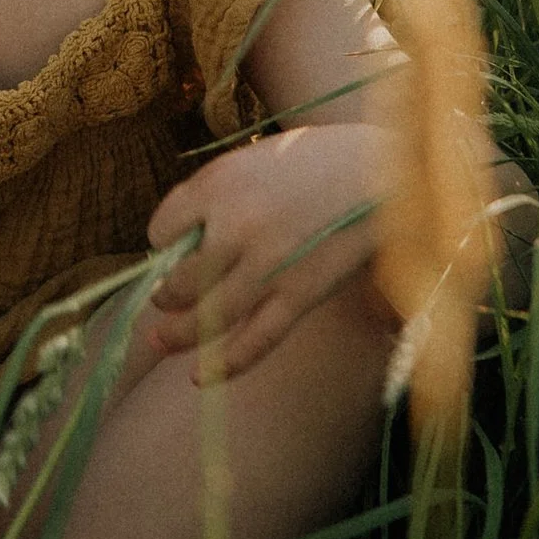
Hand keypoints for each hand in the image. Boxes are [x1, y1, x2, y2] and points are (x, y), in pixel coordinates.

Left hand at [144, 127, 388, 379]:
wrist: (379, 170)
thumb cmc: (311, 161)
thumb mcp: (250, 160)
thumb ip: (211, 198)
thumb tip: (176, 248)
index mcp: (217, 184)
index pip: (161, 230)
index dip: (164, 241)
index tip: (175, 244)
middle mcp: (236, 225)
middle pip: (178, 278)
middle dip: (165, 292)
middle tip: (162, 297)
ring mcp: (267, 264)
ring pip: (207, 314)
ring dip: (176, 333)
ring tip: (160, 338)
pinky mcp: (300, 294)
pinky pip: (255, 340)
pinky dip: (224, 365)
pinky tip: (199, 378)